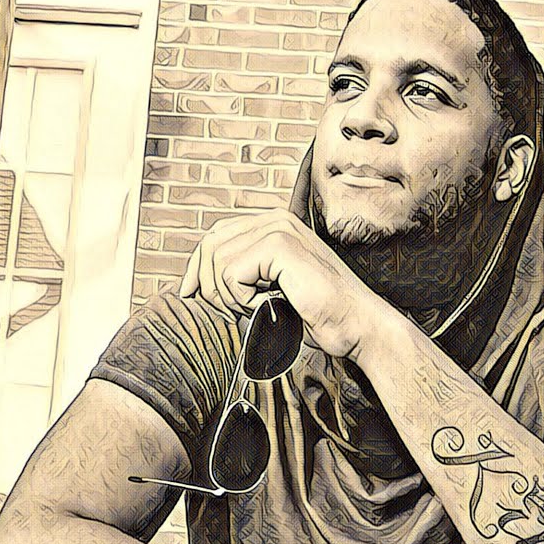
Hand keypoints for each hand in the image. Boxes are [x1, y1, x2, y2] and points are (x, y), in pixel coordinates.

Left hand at [178, 209, 391, 360]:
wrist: (355, 324)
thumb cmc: (318, 313)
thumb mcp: (272, 289)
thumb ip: (244, 274)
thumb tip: (193, 283)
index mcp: (273, 224)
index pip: (215, 236)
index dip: (195, 266)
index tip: (188, 294)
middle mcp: (274, 219)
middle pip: (209, 245)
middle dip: (208, 285)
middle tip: (233, 310)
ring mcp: (278, 228)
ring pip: (217, 261)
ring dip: (228, 296)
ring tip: (256, 307)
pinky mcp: (280, 245)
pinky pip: (231, 273)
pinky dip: (241, 299)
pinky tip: (266, 305)